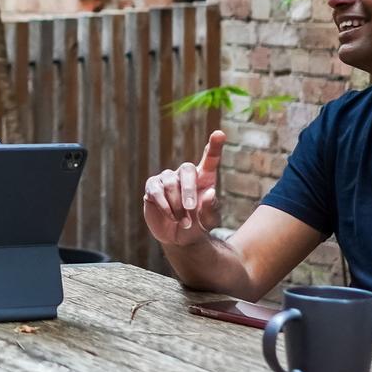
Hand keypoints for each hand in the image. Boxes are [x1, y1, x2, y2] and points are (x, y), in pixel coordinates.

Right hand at [143, 130, 224, 246]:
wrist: (179, 237)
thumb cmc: (198, 225)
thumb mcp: (210, 221)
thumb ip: (212, 208)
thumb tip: (208, 193)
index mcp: (204, 177)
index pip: (210, 158)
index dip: (214, 146)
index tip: (219, 134)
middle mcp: (185, 174)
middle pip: (187, 169)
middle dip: (188, 190)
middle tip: (191, 210)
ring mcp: (167, 178)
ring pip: (171, 184)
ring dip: (177, 206)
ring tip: (183, 221)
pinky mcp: (152, 187)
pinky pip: (156, 192)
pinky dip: (165, 207)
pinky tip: (172, 217)